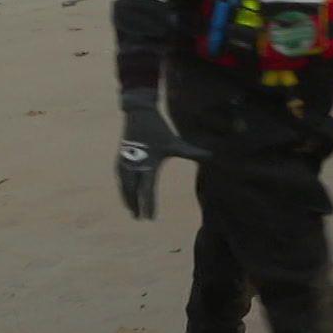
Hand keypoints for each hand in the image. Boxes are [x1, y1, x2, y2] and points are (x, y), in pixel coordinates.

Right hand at [117, 91, 211, 220]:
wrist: (139, 114)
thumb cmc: (158, 129)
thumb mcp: (175, 142)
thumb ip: (192, 152)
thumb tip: (211, 156)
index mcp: (148, 164)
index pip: (148, 190)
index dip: (149, 204)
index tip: (150, 218)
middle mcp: (134, 165)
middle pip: (133, 191)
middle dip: (136, 205)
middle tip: (140, 218)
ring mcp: (125, 162)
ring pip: (125, 186)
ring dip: (128, 198)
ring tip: (132, 210)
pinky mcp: (121, 158)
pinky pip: (121, 178)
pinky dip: (123, 188)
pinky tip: (126, 194)